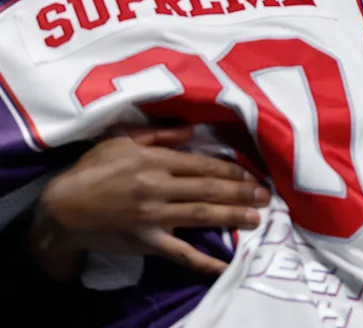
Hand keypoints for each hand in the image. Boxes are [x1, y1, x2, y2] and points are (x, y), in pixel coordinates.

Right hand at [29, 126, 269, 280]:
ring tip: (257, 219)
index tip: (252, 173)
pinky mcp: (147, 241)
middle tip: (266, 195)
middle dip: (241, 191)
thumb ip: (159, 134)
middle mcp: (159, 187)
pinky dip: (204, 262)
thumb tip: (193, 131)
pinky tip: (225, 266)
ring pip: (202, 215)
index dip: (232, 169)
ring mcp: (154, 216)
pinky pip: (180, 254)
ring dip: (233, 216)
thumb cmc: (92, 170)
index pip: (203, 165)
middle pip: (209, 189)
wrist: (62, 209)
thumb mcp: (121, 140)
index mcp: (156, 161)